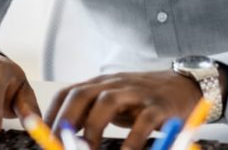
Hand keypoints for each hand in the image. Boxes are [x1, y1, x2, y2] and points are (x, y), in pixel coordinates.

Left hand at [44, 71, 201, 149]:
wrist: (184, 86)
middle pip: (83, 94)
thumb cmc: (144, 99)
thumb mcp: (115, 103)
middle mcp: (115, 84)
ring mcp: (137, 93)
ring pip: (108, 102)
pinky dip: (132, 140)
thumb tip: (66, 138)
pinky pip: (143, 122)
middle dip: (67, 120)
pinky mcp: (159, 106)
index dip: (52, 113)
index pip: (68, 92)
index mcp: (101, 84)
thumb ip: (93, 115)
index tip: (43, 135)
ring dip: (93, 128)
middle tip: (60, 145)